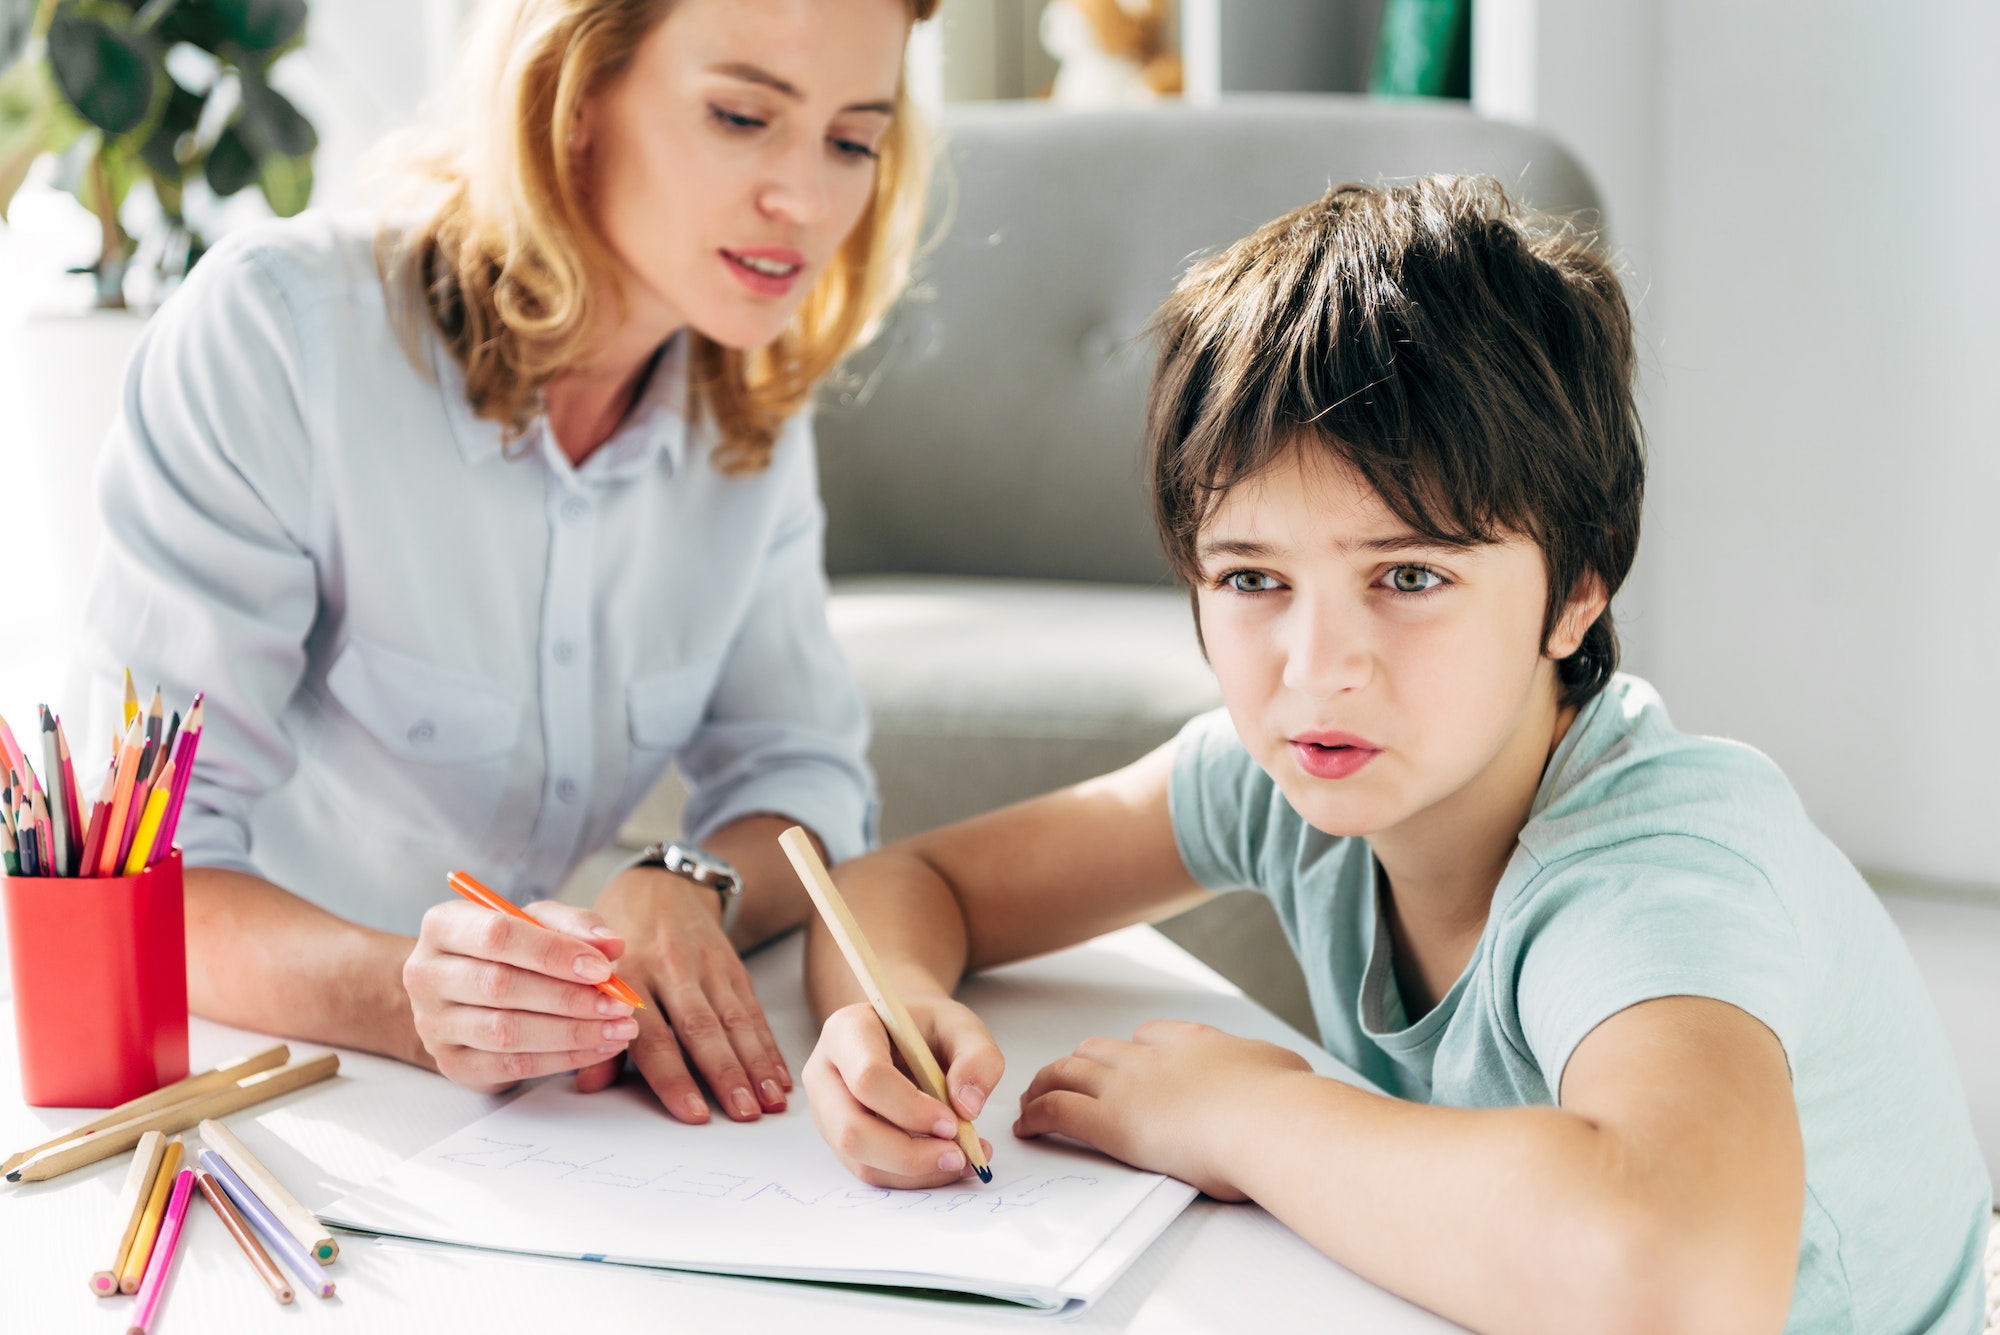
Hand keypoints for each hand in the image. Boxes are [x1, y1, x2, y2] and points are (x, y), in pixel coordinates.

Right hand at [404, 898, 639, 1092]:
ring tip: (617, 1029)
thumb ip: (575, 926)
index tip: (602, 967)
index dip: (553, 952)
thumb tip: (610, 946)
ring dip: (571, 1032)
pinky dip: (562, 1059)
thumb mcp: (540, 923)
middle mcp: (427, 974)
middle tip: (619, 1004)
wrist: (466, 996)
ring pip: (506, 1031)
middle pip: (500, 986)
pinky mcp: (453, 1063)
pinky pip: (511, 1065)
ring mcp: (434, 1023)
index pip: (497, 935)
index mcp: (444, 925)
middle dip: (569, 997)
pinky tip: (598, 1048)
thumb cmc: (509, 950)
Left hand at [573, 867, 791, 1123]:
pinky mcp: (732, 966)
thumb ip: (588, 1026)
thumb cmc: (616, 940)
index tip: (692, 1113)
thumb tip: (587, 1084)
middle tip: (743, 1113)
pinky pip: (753, 1009)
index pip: (654, 1036)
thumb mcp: (590, 972)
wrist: (659, 886)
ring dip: (756, 1064)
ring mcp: (707, 966)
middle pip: (702, 1030)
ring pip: (735, 1020)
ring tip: (771, 1101)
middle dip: (726, 1075)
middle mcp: (671, 969)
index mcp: (630, 976)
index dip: (675, 1078)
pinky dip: (768, 1045)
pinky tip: (780, 1074)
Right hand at [805, 995, 1000, 1187]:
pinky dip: (914, 1177)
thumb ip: (977, 1057)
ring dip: (916, 1171)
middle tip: (959, 1155)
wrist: (904, 1036)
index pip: (868, 1078)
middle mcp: (825, 1074)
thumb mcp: (961, 1025)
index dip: (911, 1108)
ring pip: (861, 1160)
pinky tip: (946, 1163)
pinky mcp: (839, 1141)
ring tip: (962, 1159)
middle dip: (909, 1154)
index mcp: (847, 1031)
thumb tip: (968, 1107)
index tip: (953, 1122)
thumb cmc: (927, 1028)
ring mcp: (827, 1112)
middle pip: (852, 1130)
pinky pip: (872, 1172)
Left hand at [1014, 1020, 1311, 1198]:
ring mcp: (1130, 1086)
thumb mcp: (1285, 1069)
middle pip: (1100, 1050)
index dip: (1131, 1052)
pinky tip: (1027, 1126)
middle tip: (1066, 1079)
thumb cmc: (1286, 1106)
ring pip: (1069, 1072)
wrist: (1270, 1122)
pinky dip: (1037, 1115)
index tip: (1125, 1065)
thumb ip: (1270, 1067)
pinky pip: (1059, 1111)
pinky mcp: (1113, 1123)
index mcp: (1196, 1043)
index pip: (1149, 1037)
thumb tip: (1283, 1071)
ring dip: (1046, 1083)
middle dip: (1080, 1064)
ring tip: (1033, 1098)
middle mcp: (1155, 1057)